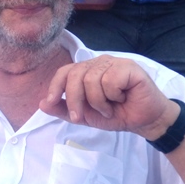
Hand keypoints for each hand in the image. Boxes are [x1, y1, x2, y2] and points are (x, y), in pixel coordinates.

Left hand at [39, 55, 179, 140]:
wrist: (142, 121)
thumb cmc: (115, 115)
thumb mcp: (85, 115)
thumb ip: (63, 109)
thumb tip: (42, 103)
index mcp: (86, 71)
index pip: (65, 72)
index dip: (55, 86)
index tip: (51, 101)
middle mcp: (98, 63)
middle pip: (75, 75)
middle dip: (75, 100)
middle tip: (82, 117)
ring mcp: (113, 63)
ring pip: (91, 79)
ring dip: (98, 102)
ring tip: (109, 108)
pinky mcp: (128, 66)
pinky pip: (109, 80)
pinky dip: (113, 95)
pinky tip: (122, 98)